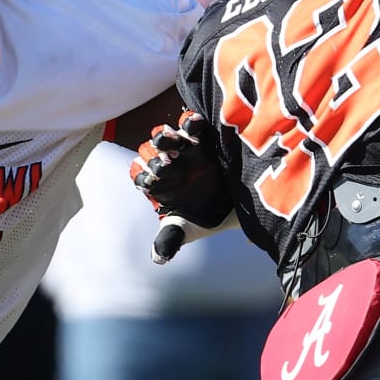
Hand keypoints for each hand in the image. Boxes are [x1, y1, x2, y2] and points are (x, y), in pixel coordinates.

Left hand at [130, 111, 228, 262]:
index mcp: (158, 184)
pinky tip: (195, 124)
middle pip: (149, 152)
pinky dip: (191, 121)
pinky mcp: (202, 137)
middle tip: (164, 164)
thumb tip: (158, 258)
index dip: (144, 177)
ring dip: (166, 137)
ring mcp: (182, 148)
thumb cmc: (206, 216)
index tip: (152, 182)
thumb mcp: (188, 229)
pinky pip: (192, 124)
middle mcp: (166, 164)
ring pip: (165, 136)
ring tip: (174, 142)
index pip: (140, 176)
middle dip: (153, 156)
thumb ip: (171, 240)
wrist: (239, 204)